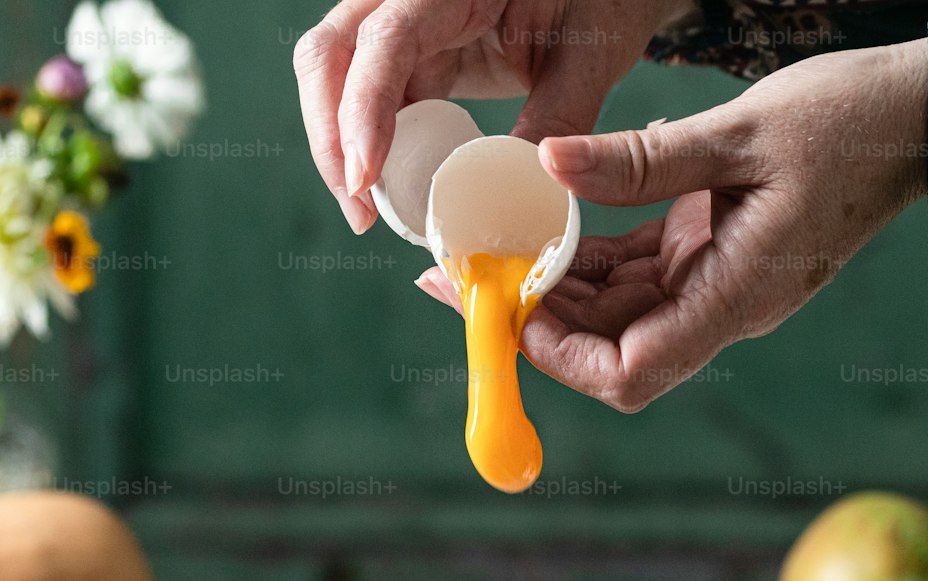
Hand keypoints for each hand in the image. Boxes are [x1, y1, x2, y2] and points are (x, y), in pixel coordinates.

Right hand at [293, 0, 672, 230]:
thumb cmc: (597, 3)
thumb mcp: (586, 58)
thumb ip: (556, 121)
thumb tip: (522, 202)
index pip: (384, 41)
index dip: (362, 111)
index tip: (365, 179)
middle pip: (329, 55)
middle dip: (331, 138)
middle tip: (361, 213)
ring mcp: (402, 25)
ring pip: (335, 78)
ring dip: (339, 149)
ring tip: (368, 213)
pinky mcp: (409, 56)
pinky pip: (366, 100)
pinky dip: (367, 148)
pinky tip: (389, 192)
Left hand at [418, 41, 927, 408]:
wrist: (915, 120)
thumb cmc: (850, 126)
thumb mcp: (741, 133)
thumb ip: (642, 162)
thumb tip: (549, 165)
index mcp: (733, 297)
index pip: (631, 371)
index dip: (562, 356)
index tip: (512, 309)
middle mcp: (720, 308)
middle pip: (609, 348)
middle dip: (539, 321)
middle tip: (467, 278)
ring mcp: (716, 287)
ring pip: (616, 311)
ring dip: (558, 287)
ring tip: (497, 246)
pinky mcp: (713, 257)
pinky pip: (638, 274)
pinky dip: (592, 256)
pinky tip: (552, 223)